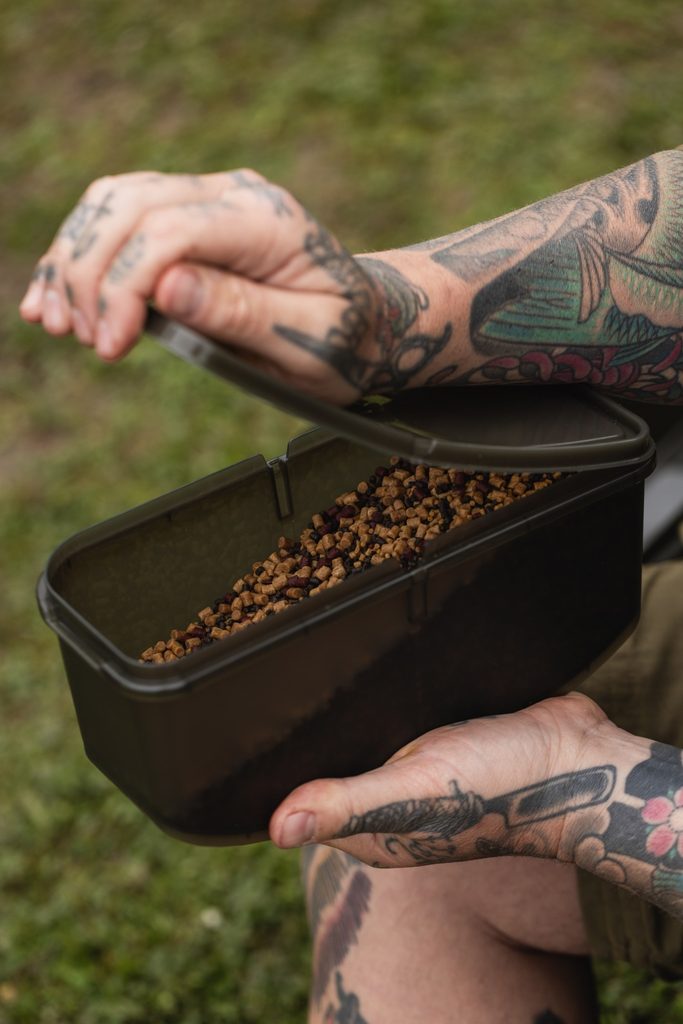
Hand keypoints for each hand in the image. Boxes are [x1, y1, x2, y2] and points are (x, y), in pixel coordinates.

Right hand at [18, 169, 449, 403]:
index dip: (125, 286)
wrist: (368, 321)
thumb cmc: (346, 339)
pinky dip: (82, 253)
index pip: (171, 231)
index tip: (111, 345)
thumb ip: (242, 313)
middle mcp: (236, 194)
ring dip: (73, 259)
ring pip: (115, 202)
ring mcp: (211, 197)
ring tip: (56, 321)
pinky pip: (121, 217)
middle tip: (81, 337)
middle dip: (89, 272)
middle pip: (131, 204)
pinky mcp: (190, 215)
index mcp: (270, 222)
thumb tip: (167, 288)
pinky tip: (55, 295)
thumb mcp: (309, 341)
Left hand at [269, 693, 610, 867]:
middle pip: (333, 768)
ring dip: (347, 714)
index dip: (276, 771)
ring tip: (319, 667)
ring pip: (365, 741)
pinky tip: (371, 670)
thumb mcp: (416, 791)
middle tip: (283, 681)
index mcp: (374, 832)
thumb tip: (276, 829)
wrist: (577, 756)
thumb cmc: (500, 785)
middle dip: (311, 735)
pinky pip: (399, 719)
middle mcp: (392, 806)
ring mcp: (418, 775)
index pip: (305, 802)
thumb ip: (349, 804)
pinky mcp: (442, 743)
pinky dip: (384, 701)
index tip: (249, 730)